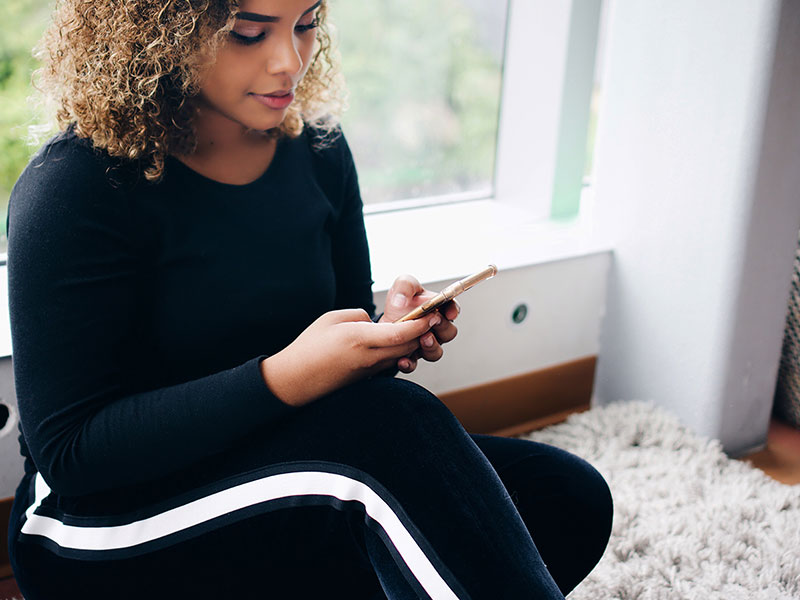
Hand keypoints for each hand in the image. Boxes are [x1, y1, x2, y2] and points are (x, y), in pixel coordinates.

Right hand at [260, 309, 437, 406]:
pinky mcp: (367, 378)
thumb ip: (358, 316)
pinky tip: (401, 344)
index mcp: (359, 338)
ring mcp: (369, 370)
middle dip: (424, 333)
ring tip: (421, 329)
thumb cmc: (310, 345)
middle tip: (433, 318)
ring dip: (414, 344)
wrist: (295, 380)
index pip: (401, 334)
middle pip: (408, 347)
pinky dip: (401, 353)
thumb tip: (374, 322)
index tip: (433, 313)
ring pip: (402, 357)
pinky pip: (391, 363)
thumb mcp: (332, 319)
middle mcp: (369, 357)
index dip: (421, 324)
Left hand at [379, 275, 458, 373]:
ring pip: (436, 352)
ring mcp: (424, 344)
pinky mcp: (411, 356)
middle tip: (433, 322)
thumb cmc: (399, 301)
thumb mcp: (402, 285)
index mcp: (437, 308)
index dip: (454, 311)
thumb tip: (401, 301)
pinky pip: (414, 364)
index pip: (452, 309)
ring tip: (423, 340)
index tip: (450, 312)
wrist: (384, 320)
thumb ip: (405, 286)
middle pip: (449, 332)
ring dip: (431, 347)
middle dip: (443, 328)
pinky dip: (409, 363)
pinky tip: (403, 360)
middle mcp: (435, 328)